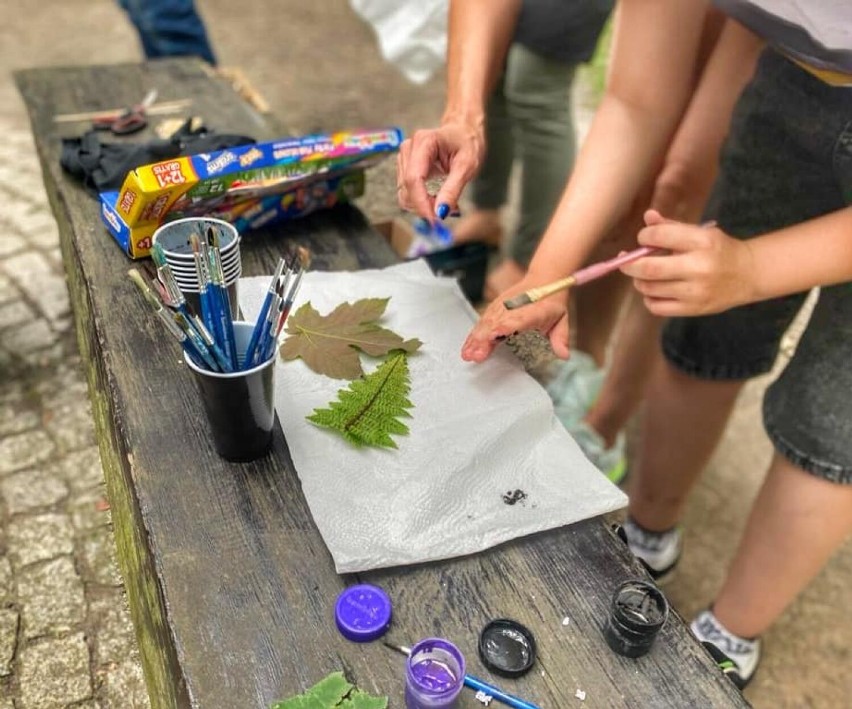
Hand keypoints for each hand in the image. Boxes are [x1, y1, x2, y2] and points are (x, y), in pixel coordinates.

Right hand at [396, 119, 484, 219]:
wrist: (463, 132)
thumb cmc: (467, 144)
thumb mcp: (467, 167)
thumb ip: (452, 190)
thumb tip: (440, 212)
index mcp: (424, 142)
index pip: (414, 178)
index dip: (421, 202)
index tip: (433, 220)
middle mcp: (409, 147)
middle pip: (407, 187)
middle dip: (423, 205)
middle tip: (444, 213)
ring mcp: (405, 157)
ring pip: (404, 192)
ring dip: (422, 204)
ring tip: (443, 202)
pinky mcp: (404, 166)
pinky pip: (406, 191)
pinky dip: (420, 201)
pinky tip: (435, 198)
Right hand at [461, 277, 571, 361]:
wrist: (544, 278)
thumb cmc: (551, 300)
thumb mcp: (562, 319)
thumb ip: (560, 338)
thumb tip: (563, 356)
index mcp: (533, 311)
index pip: (518, 318)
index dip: (506, 326)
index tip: (495, 336)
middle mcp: (515, 307)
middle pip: (496, 323)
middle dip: (484, 340)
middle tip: (476, 356)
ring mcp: (502, 306)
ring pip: (486, 323)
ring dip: (475, 339)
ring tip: (467, 354)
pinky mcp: (495, 306)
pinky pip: (482, 321)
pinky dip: (474, 334)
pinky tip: (468, 346)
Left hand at [621, 209, 755, 315]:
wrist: (748, 274)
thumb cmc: (718, 250)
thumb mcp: (700, 232)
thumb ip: (671, 227)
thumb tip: (648, 217)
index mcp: (702, 242)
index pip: (659, 236)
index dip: (643, 236)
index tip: (643, 238)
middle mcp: (699, 267)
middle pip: (649, 268)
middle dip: (629, 264)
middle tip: (625, 261)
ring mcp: (696, 291)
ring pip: (649, 288)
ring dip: (639, 280)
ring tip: (644, 274)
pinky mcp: (694, 309)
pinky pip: (657, 307)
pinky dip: (649, 298)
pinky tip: (655, 290)